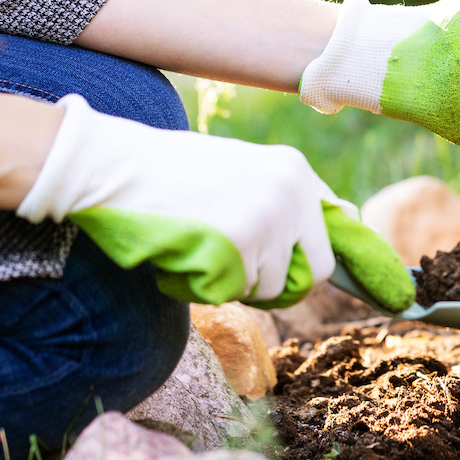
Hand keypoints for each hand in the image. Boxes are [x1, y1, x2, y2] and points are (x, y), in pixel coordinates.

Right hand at [18, 95, 353, 307]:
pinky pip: (236, 293)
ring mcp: (268, 220)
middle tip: (238, 268)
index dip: (332, 260)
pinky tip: (185, 253)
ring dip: (235, 281)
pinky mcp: (240, 245)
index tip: (340, 280)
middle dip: (279, 282)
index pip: (338, 228)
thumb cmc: (172, 172)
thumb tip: (345, 218)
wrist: (115, 167)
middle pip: (312, 272)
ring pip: (269, 288)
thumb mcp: (243, 170)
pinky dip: (208, 285)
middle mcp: (291, 193)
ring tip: (201, 245)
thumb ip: (287, 197)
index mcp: (295, 171)